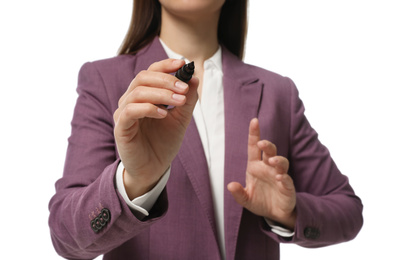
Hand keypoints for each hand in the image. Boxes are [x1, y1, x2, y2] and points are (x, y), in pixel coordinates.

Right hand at [113, 59, 198, 198]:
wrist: (154, 169)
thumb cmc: (163, 143)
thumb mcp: (181, 119)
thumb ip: (187, 100)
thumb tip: (194, 78)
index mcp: (144, 96)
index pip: (151, 72)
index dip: (165, 65)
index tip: (183, 63)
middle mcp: (130, 100)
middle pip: (143, 78)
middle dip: (166, 80)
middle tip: (184, 88)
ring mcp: (123, 113)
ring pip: (137, 92)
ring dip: (161, 93)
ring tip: (179, 101)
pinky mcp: (120, 127)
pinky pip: (130, 110)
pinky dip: (148, 108)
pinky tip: (164, 114)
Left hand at [227, 118, 296, 229]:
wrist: (275, 214)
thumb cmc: (260, 201)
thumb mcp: (245, 199)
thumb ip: (238, 193)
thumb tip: (230, 185)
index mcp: (255, 166)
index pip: (254, 147)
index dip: (254, 134)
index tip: (254, 121)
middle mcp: (268, 168)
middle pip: (270, 151)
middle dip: (267, 145)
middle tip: (262, 143)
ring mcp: (279, 175)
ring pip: (281, 162)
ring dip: (278, 160)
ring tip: (273, 161)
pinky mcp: (287, 186)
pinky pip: (287, 180)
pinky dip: (284, 177)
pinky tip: (279, 177)